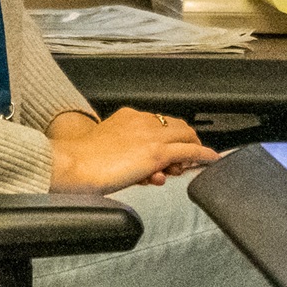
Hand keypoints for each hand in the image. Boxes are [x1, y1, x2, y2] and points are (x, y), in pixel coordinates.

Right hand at [47, 107, 217, 191]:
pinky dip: (203, 154)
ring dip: (193, 148)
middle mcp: (142, 121)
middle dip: (184, 140)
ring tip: (196, 161)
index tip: (170, 149)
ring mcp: (151, 136)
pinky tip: (212, 158)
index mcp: (127, 117)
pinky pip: (189, 151)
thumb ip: (127, 154)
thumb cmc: (82, 162)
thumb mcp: (106, 149)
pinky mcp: (157, 153)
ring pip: (185, 136)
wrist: (75, 165)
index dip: (167, 137)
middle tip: (188, 155)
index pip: (157, 123)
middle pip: (175, 126)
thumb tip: (146, 169)